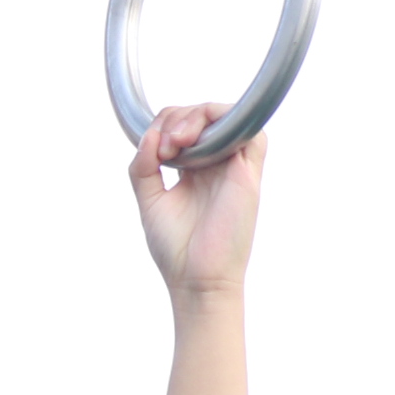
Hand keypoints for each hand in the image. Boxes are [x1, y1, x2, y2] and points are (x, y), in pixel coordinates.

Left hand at [131, 106, 260, 303]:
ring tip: (177, 142)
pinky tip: (198, 142)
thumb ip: (142, 167)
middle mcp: (216, 165)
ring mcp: (234, 167)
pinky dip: (226, 122)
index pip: (184, 125)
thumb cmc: (176, 250)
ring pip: (225, 115)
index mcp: (195, 170)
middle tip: (165, 147)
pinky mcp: (249, 173)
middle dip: (177, 118)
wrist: (197, 280)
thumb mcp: (149, 201)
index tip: (153, 150)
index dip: (165, 124)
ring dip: (197, 116)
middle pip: (202, 115)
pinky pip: (252, 131)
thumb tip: (149, 135)